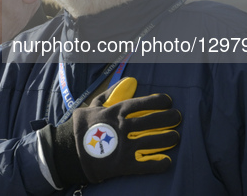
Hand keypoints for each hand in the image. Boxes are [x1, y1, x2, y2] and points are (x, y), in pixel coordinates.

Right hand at [41, 77, 180, 186]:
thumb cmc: (83, 126)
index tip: (167, 101)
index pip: (142, 103)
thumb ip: (111, 94)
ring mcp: (124, 146)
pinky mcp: (124, 164)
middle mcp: (122, 127)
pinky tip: (167, 161)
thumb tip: (129, 82)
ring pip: (154, 141)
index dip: (158, 101)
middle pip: (153, 121)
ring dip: (169, 138)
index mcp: (115, 112)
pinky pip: (146, 165)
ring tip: (176, 136)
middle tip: (177, 117)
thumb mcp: (94, 106)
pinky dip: (159, 163)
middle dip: (169, 118)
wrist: (69, 151)